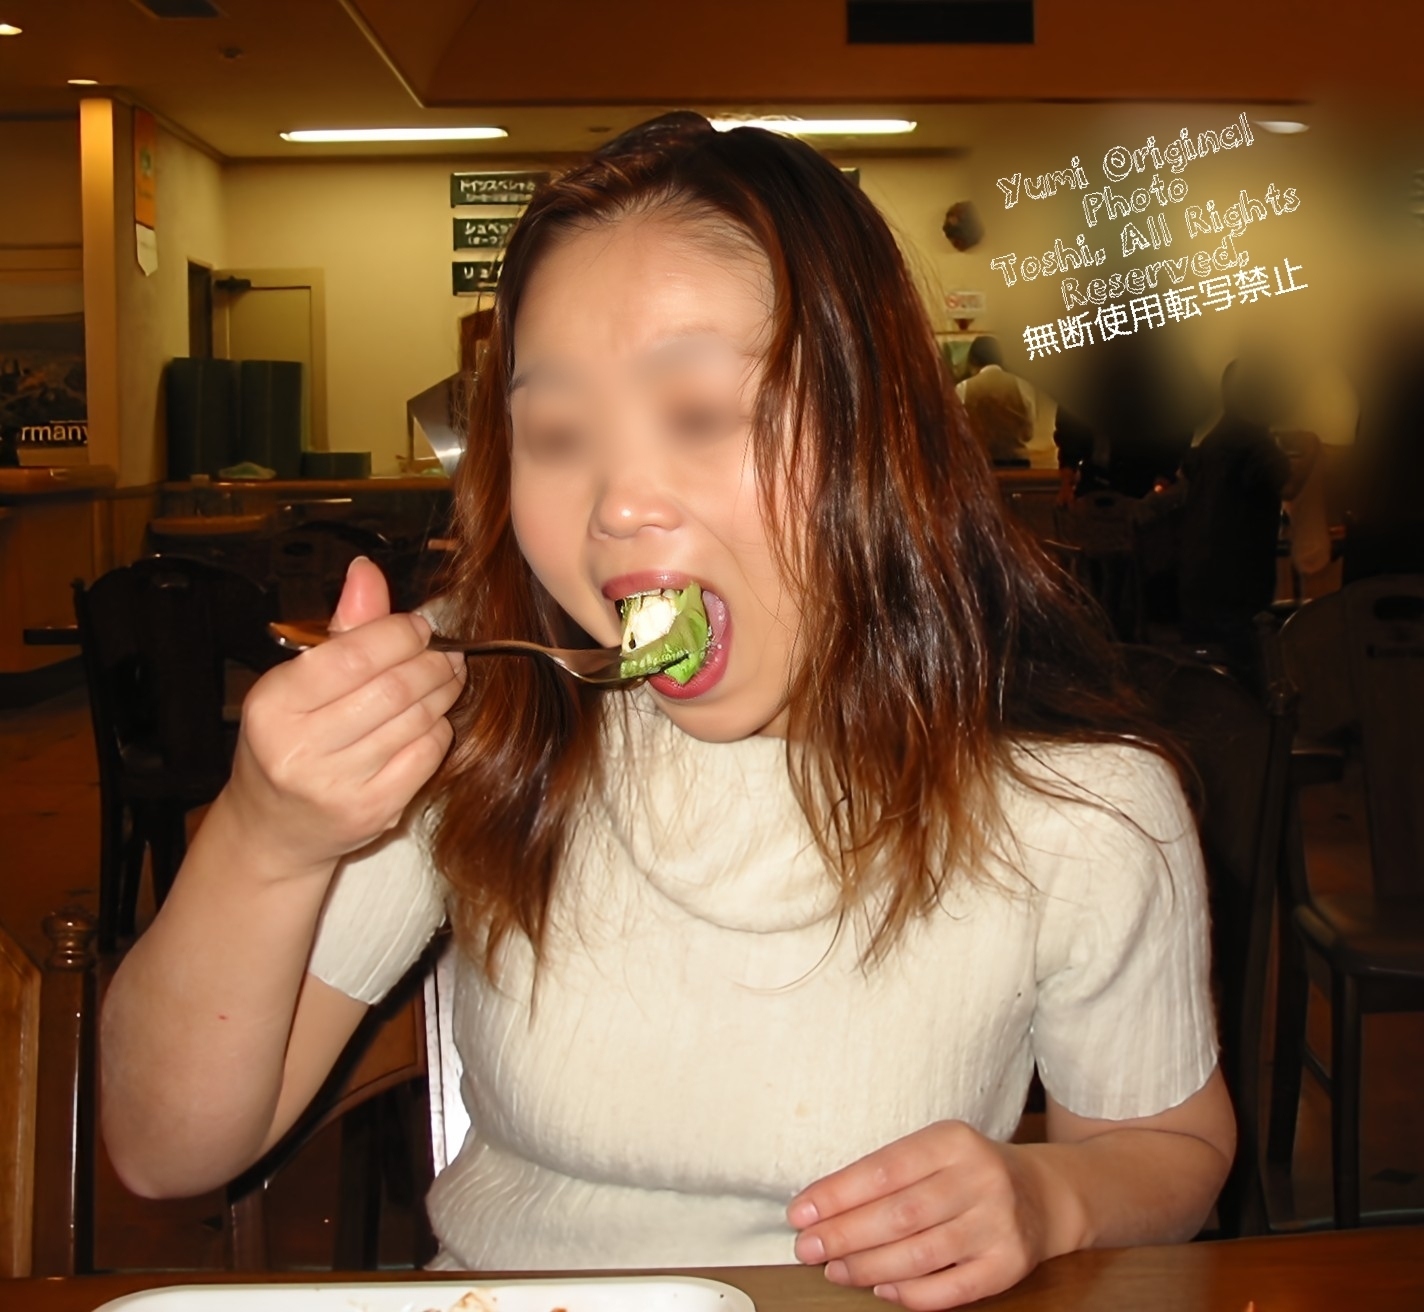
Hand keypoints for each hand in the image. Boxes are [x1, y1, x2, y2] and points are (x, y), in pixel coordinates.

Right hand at [224, 556, 465, 875]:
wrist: (274, 827)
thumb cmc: (287, 741)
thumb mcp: (295, 683)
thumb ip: (340, 630)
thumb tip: (366, 571)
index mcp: (272, 704)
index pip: (352, 656)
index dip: (398, 634)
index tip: (418, 627)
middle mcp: (298, 748)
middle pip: (393, 688)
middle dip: (431, 661)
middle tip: (444, 651)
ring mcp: (337, 785)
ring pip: (416, 720)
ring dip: (443, 691)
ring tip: (447, 676)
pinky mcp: (372, 811)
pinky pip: (426, 756)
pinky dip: (439, 730)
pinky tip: (433, 718)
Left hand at [787, 1121, 1053, 1309]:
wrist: (1043, 1194)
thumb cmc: (968, 1171)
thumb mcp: (934, 1151)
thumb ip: (887, 1173)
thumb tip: (822, 1207)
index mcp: (953, 1140)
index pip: (884, 1170)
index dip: (837, 1194)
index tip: (800, 1212)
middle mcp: (980, 1178)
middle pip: (900, 1214)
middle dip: (845, 1234)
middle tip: (807, 1247)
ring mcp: (998, 1224)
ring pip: (921, 1254)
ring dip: (868, 1267)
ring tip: (835, 1269)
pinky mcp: (1008, 1265)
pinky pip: (951, 1288)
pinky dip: (910, 1293)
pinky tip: (880, 1289)